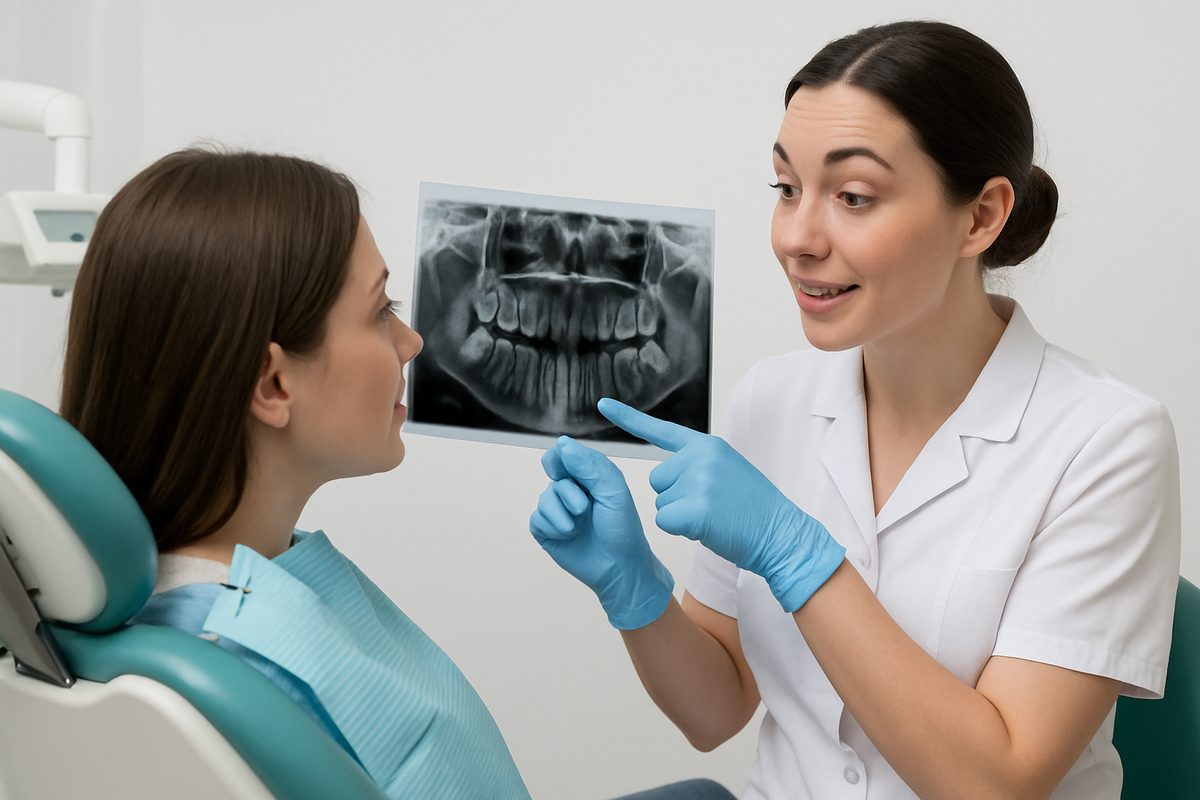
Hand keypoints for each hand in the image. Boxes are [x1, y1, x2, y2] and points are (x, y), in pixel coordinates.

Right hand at [529, 436, 673, 629]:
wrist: (619, 567)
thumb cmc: (621, 528)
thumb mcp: (612, 491)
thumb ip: (588, 465)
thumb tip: (561, 443)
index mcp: (588, 476)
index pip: (564, 453)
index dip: (560, 457)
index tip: (562, 469)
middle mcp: (571, 490)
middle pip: (552, 475)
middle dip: (567, 491)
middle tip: (584, 508)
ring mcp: (557, 510)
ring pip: (544, 498)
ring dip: (561, 513)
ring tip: (577, 526)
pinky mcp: (546, 531)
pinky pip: (537, 519)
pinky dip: (553, 527)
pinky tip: (568, 535)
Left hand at [598, 398, 844, 612]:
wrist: (780, 533)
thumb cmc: (754, 510)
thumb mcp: (727, 472)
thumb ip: (699, 465)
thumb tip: (666, 473)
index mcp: (707, 446)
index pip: (661, 430)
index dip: (629, 418)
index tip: (602, 405)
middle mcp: (700, 457)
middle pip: (657, 480)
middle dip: (675, 497)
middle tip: (710, 505)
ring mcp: (699, 480)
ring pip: (661, 503)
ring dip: (680, 515)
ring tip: (714, 516)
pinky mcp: (695, 507)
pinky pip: (665, 521)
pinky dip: (681, 530)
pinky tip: (708, 528)